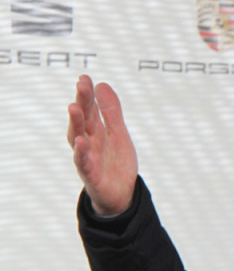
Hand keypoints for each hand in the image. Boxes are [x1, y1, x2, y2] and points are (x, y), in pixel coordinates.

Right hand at [67, 75, 138, 215]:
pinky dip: (81, 153)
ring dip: (76, 123)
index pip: (90, 110)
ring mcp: (88, 158)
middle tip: (81, 85)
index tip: (85, 77)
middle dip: (82, 102)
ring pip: (78, 139)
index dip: (87, 94)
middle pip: (82, 120)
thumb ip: (111, 111)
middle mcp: (88, 143)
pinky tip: (81, 142)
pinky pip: (83, 163)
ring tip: (74, 107)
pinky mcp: (91, 175)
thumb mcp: (118, 133)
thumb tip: (102, 84)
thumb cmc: (116, 162)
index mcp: (95, 132)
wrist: (122, 193)